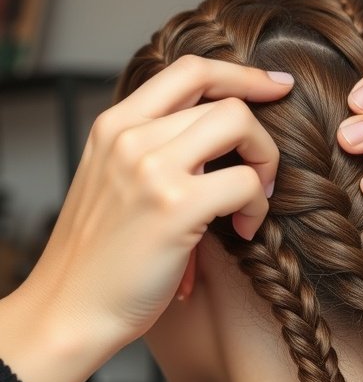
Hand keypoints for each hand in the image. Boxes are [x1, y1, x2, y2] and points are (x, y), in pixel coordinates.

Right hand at [1, 56, 292, 381]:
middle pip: (225, 100)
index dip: (241, 74)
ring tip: (251, 203)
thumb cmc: (100, 258)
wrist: (69, 311)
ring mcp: (151, 168)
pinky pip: (246, 182)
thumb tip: (218, 131)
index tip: (274, 85)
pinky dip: (257, 206)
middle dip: (261, 136)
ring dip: (264, 164)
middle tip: (262, 175)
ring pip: (240, 125)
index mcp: (114, 125)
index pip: (190, 70)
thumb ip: (152, 147)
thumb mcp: (112, 181)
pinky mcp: (175, 206)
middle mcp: (130, 137)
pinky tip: (241, 231)